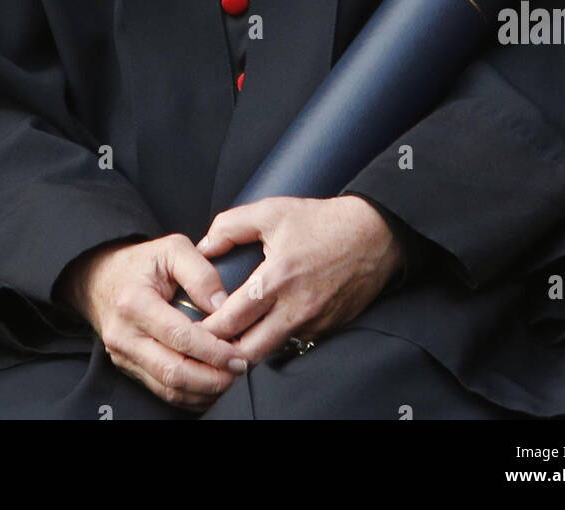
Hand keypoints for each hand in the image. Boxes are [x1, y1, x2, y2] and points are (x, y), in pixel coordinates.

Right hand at [58, 234, 247, 410]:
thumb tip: (223, 304)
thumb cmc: (141, 263)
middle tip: (239, 371)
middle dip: (212, 378)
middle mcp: (125, 335)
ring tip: (229, 379)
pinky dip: (189, 395)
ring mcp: (124, 355)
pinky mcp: (128, 367)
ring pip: (168, 388)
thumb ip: (200, 272)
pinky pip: (161, 391)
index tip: (238, 354)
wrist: (101, 278)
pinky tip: (209, 386)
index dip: (213, 350)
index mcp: (135, 303)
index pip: (179, 337)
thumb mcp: (172, 249)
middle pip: (173, 371)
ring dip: (203, 390)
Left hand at [198, 195, 404, 365]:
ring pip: (272, 351)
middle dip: (224, 352)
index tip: (191, 329)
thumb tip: (203, 246)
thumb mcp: (272, 211)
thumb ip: (231, 226)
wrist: (373, 235)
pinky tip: (267, 326)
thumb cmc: (321, 221)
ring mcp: (314, 322)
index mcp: (277, 278)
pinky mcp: (328, 329)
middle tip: (207, 346)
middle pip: (249, 351)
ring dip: (250, 349)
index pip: (231, 319)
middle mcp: (296, 307)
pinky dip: (278, 338)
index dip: (207, 329)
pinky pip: (295, 341)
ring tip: (230, 341)